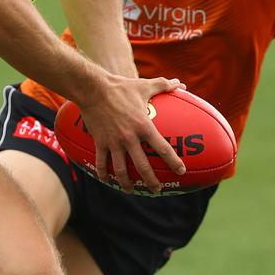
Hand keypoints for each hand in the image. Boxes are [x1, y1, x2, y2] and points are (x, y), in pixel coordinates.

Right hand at [79, 75, 186, 193]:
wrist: (93, 89)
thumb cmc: (121, 87)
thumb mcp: (144, 85)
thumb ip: (164, 85)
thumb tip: (180, 83)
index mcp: (144, 126)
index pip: (163, 149)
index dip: (174, 162)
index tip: (181, 171)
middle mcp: (129, 138)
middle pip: (142, 166)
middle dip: (151, 182)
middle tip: (157, 190)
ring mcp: (113, 142)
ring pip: (121, 170)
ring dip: (126, 184)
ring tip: (131, 191)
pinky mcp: (100, 142)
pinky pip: (101, 163)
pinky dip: (104, 174)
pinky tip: (107, 181)